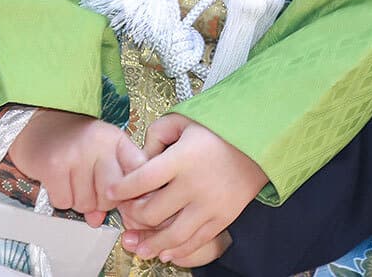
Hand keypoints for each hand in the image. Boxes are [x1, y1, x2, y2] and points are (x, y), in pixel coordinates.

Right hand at [2, 107, 146, 223]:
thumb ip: (110, 185)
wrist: (41, 124)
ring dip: (78, 202)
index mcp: (117, 140)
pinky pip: (64, 202)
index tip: (124, 197)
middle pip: (111, 196)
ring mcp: (76, 154)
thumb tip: (97, 221)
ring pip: (86, 203)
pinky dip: (61, 199)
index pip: (139, 171)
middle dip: (101, 203)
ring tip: (73, 183)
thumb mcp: (103, 153)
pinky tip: (59, 183)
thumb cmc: (77, 141)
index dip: (133, 192)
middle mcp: (99, 144)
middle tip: (91, 191)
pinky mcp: (53, 165)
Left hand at [109, 114, 267, 266]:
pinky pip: (196, 241)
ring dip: (151, 244)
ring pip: (172, 235)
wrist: (262, 141)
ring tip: (138, 248)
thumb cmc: (220, 128)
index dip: (120, 189)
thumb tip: (142, 158)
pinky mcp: (223, 217)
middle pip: (152, 212)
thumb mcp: (185, 119)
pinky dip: (178, 251)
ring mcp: (210, 205)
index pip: (141, 180)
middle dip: (134, 216)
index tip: (110, 192)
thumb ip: (157, 134)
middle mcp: (194, 185)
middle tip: (126, 216)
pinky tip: (166, 252)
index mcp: (182, 158)